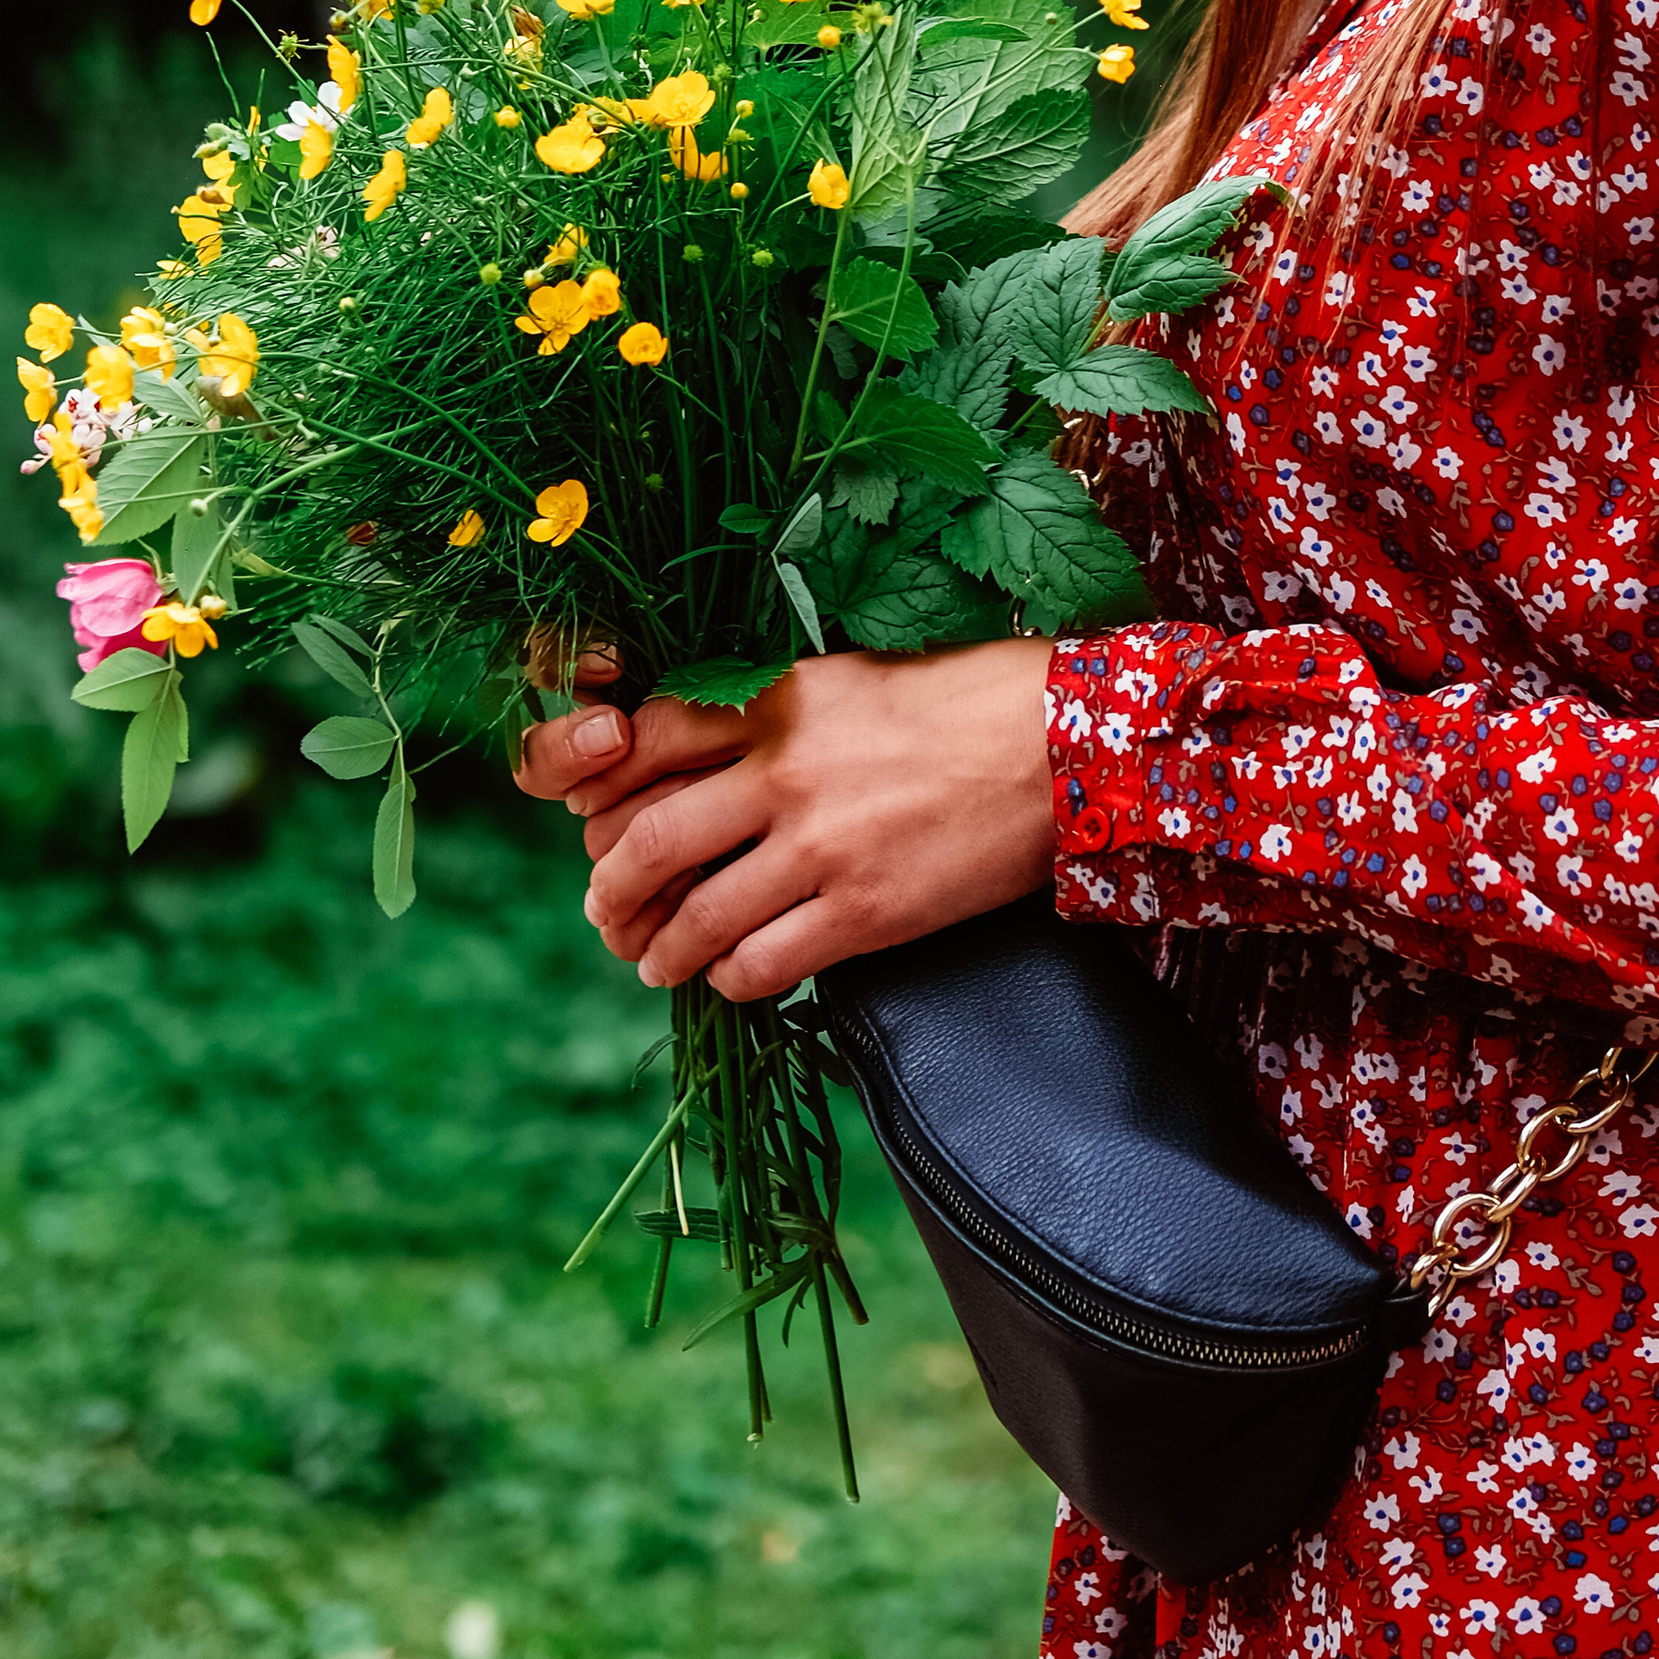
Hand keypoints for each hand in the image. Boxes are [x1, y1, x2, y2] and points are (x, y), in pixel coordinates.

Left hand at [511, 641, 1057, 1001]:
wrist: (1060, 744)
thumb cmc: (964, 701)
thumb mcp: (850, 679)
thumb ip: (774, 711)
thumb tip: (700, 761)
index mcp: (778, 698)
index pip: (646, 742)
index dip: (603, 792)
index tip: (598, 824)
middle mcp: (785, 769)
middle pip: (647, 839)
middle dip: (610, 888)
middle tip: (606, 911)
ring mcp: (824, 845)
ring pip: (697, 915)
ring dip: (661, 950)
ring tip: (655, 961)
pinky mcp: (866, 912)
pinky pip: (762, 963)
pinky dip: (730, 979)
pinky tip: (733, 974)